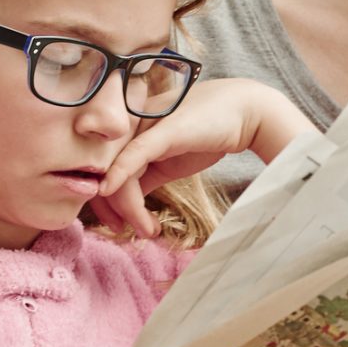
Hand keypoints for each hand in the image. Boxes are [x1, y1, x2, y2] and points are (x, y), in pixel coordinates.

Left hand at [93, 79, 318, 236]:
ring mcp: (143, 124)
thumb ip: (145, 176)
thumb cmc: (206, 133)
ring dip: (129, 208)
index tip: (117, 225)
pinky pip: (132, 156)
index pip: (103, 167)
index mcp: (128, 130)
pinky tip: (111, 194)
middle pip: (104, 172)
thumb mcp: (168, 160)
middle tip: (130, 232)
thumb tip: (125, 202)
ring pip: (118, 172)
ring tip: (147, 229)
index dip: (105, 201)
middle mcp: (129, 124)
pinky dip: (118, 176)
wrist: (244, 114)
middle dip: (114, 210)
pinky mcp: (160, 131)